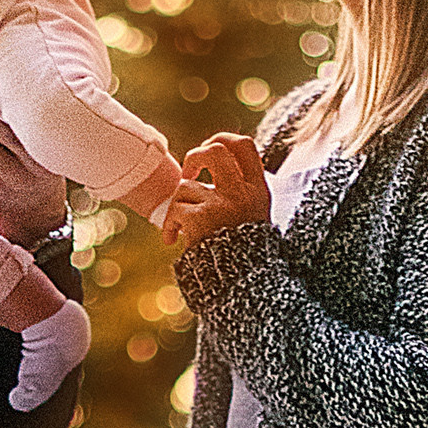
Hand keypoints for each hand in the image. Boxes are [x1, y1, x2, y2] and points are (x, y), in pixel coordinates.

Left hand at [161, 133, 267, 254]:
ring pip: (187, 184)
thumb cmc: (242, 254)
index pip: (245, 146)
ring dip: (179, 205)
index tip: (210, 152)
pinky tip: (173, 239)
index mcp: (258, 190)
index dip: (223, 140)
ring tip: (182, 226)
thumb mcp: (253, 217)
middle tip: (188, 173)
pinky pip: (175, 208)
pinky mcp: (202, 218)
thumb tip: (213, 161)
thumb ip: (240, 190)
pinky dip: (169, 225)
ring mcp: (223, 204)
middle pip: (216, 149)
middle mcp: (243, 193)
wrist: (241, 286)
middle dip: (195, 156)